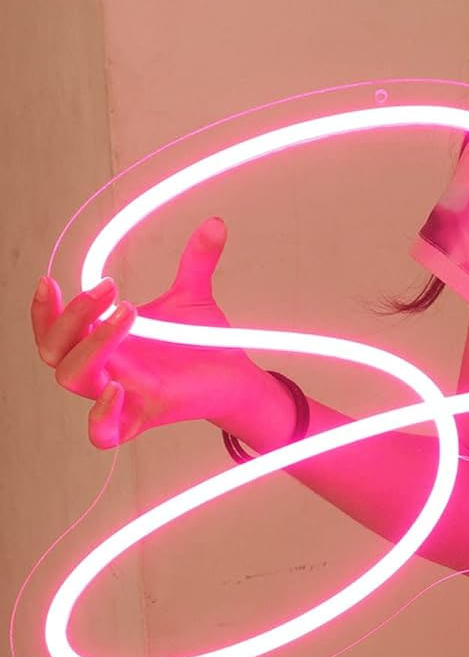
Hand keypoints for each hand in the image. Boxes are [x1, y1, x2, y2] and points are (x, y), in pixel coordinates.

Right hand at [31, 217, 270, 447]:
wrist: (237, 377)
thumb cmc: (203, 343)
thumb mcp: (193, 296)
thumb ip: (196, 261)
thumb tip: (216, 223)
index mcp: (104, 342)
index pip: (53, 330)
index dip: (44, 309)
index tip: (52, 280)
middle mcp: (104, 369)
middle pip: (54, 350)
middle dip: (71, 316)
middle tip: (110, 288)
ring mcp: (119, 395)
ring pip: (73, 378)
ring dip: (93, 344)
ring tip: (129, 314)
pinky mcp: (142, 418)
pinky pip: (103, 433)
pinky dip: (101, 415)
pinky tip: (119, 387)